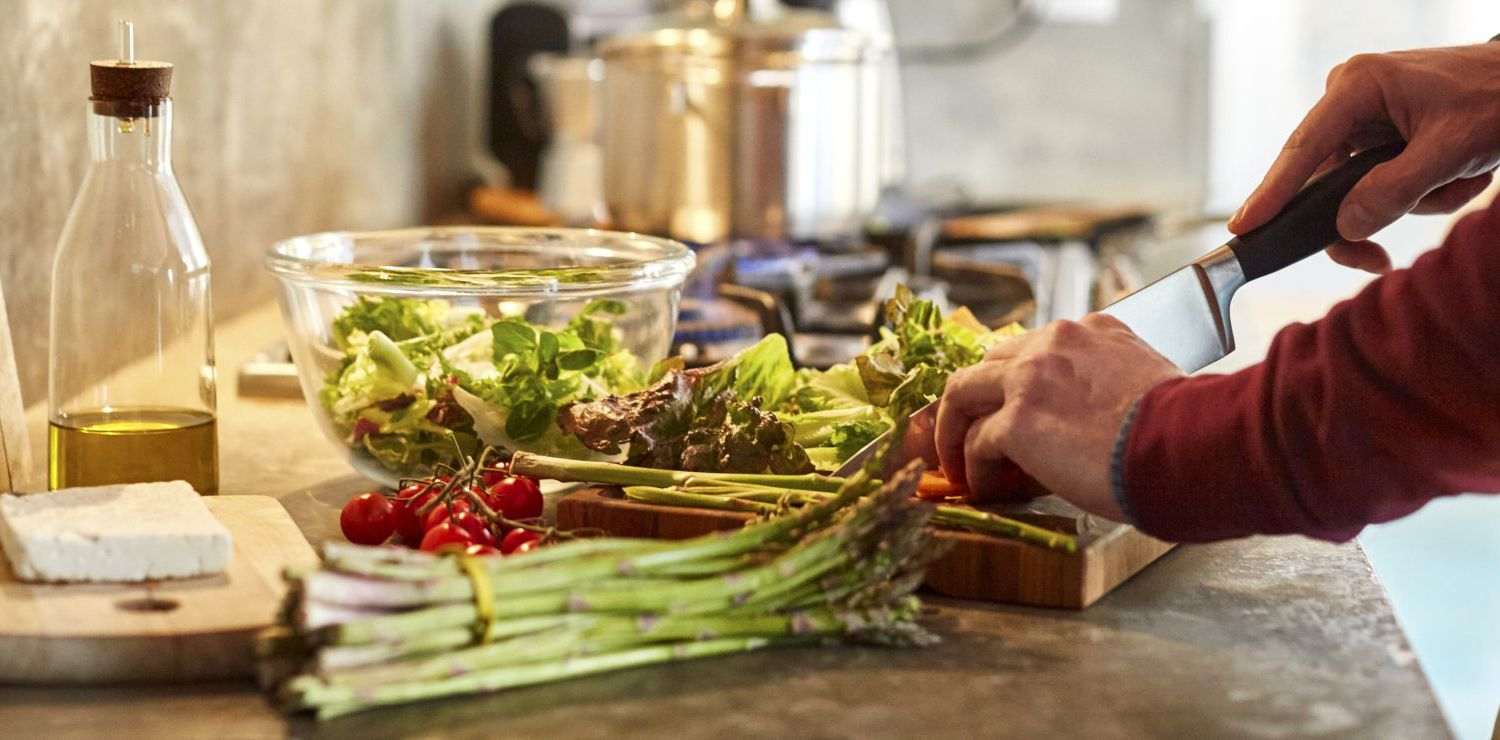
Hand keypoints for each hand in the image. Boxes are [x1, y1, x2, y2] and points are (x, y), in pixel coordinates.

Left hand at [927, 315, 1182, 519]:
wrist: (1194, 446)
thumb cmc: (1189, 429)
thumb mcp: (1153, 382)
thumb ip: (1115, 384)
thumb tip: (1105, 423)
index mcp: (1093, 331)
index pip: (1035, 348)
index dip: (1017, 384)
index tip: (1013, 412)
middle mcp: (1056, 342)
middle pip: (989, 363)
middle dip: (974, 401)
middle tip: (970, 436)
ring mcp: (1031, 378)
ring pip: (962, 393)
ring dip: (954, 431)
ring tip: (959, 465)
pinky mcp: (1017, 421)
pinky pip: (975, 442)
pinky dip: (973, 469)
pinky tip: (984, 488)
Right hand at [1228, 43, 1499, 272]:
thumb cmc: (1497, 98)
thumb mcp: (1450, 150)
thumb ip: (1393, 191)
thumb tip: (1346, 227)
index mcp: (1358, 86)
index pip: (1304, 149)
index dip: (1273, 193)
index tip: (1243, 227)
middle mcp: (1350, 99)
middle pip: (1327, 181)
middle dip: (1368, 214)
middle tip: (1376, 262)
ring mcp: (1364, 118)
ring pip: (1357, 190)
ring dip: (1411, 201)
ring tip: (1458, 182)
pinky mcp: (1380, 135)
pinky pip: (1379, 184)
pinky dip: (1419, 192)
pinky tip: (1453, 176)